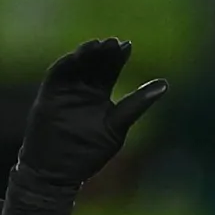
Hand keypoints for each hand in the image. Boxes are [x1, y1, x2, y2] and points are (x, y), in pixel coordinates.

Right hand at [16, 38, 168, 187]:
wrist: (59, 171)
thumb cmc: (89, 153)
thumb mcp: (117, 126)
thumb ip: (137, 104)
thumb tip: (164, 84)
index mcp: (100, 94)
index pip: (110, 69)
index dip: (118, 57)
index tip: (127, 45)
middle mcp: (83, 88)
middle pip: (94, 63)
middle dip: (104, 52)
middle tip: (114, 43)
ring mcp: (66, 90)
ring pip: (77, 64)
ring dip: (86, 53)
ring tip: (98, 45)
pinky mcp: (50, 94)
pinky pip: (58, 74)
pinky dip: (67, 64)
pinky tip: (77, 56)